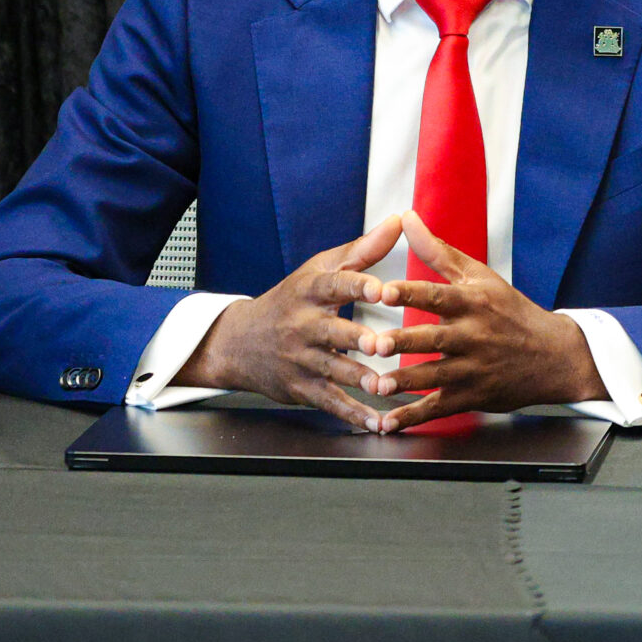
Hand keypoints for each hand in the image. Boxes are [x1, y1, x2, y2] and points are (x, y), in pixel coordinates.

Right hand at [174, 215, 400, 430]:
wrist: (239, 342)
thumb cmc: (292, 299)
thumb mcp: (320, 269)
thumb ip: (363, 250)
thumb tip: (401, 219)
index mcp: (311, 291)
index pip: (335, 285)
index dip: (359, 286)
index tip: (383, 288)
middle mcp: (303, 325)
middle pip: (332, 331)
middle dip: (357, 339)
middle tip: (382, 345)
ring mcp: (300, 360)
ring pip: (331, 370)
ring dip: (359, 380)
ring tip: (384, 386)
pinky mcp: (301, 389)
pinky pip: (329, 402)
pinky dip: (353, 414)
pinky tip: (377, 422)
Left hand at [354, 211, 606, 431]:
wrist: (554, 355)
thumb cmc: (511, 311)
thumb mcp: (481, 277)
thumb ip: (438, 251)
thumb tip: (407, 218)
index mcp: (473, 302)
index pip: (438, 294)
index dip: (410, 292)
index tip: (383, 291)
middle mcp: (473, 335)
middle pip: (433, 338)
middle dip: (403, 342)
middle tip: (373, 344)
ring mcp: (473, 368)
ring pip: (434, 376)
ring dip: (404, 383)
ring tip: (376, 386)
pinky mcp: (472, 396)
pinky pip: (439, 407)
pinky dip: (413, 417)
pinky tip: (388, 422)